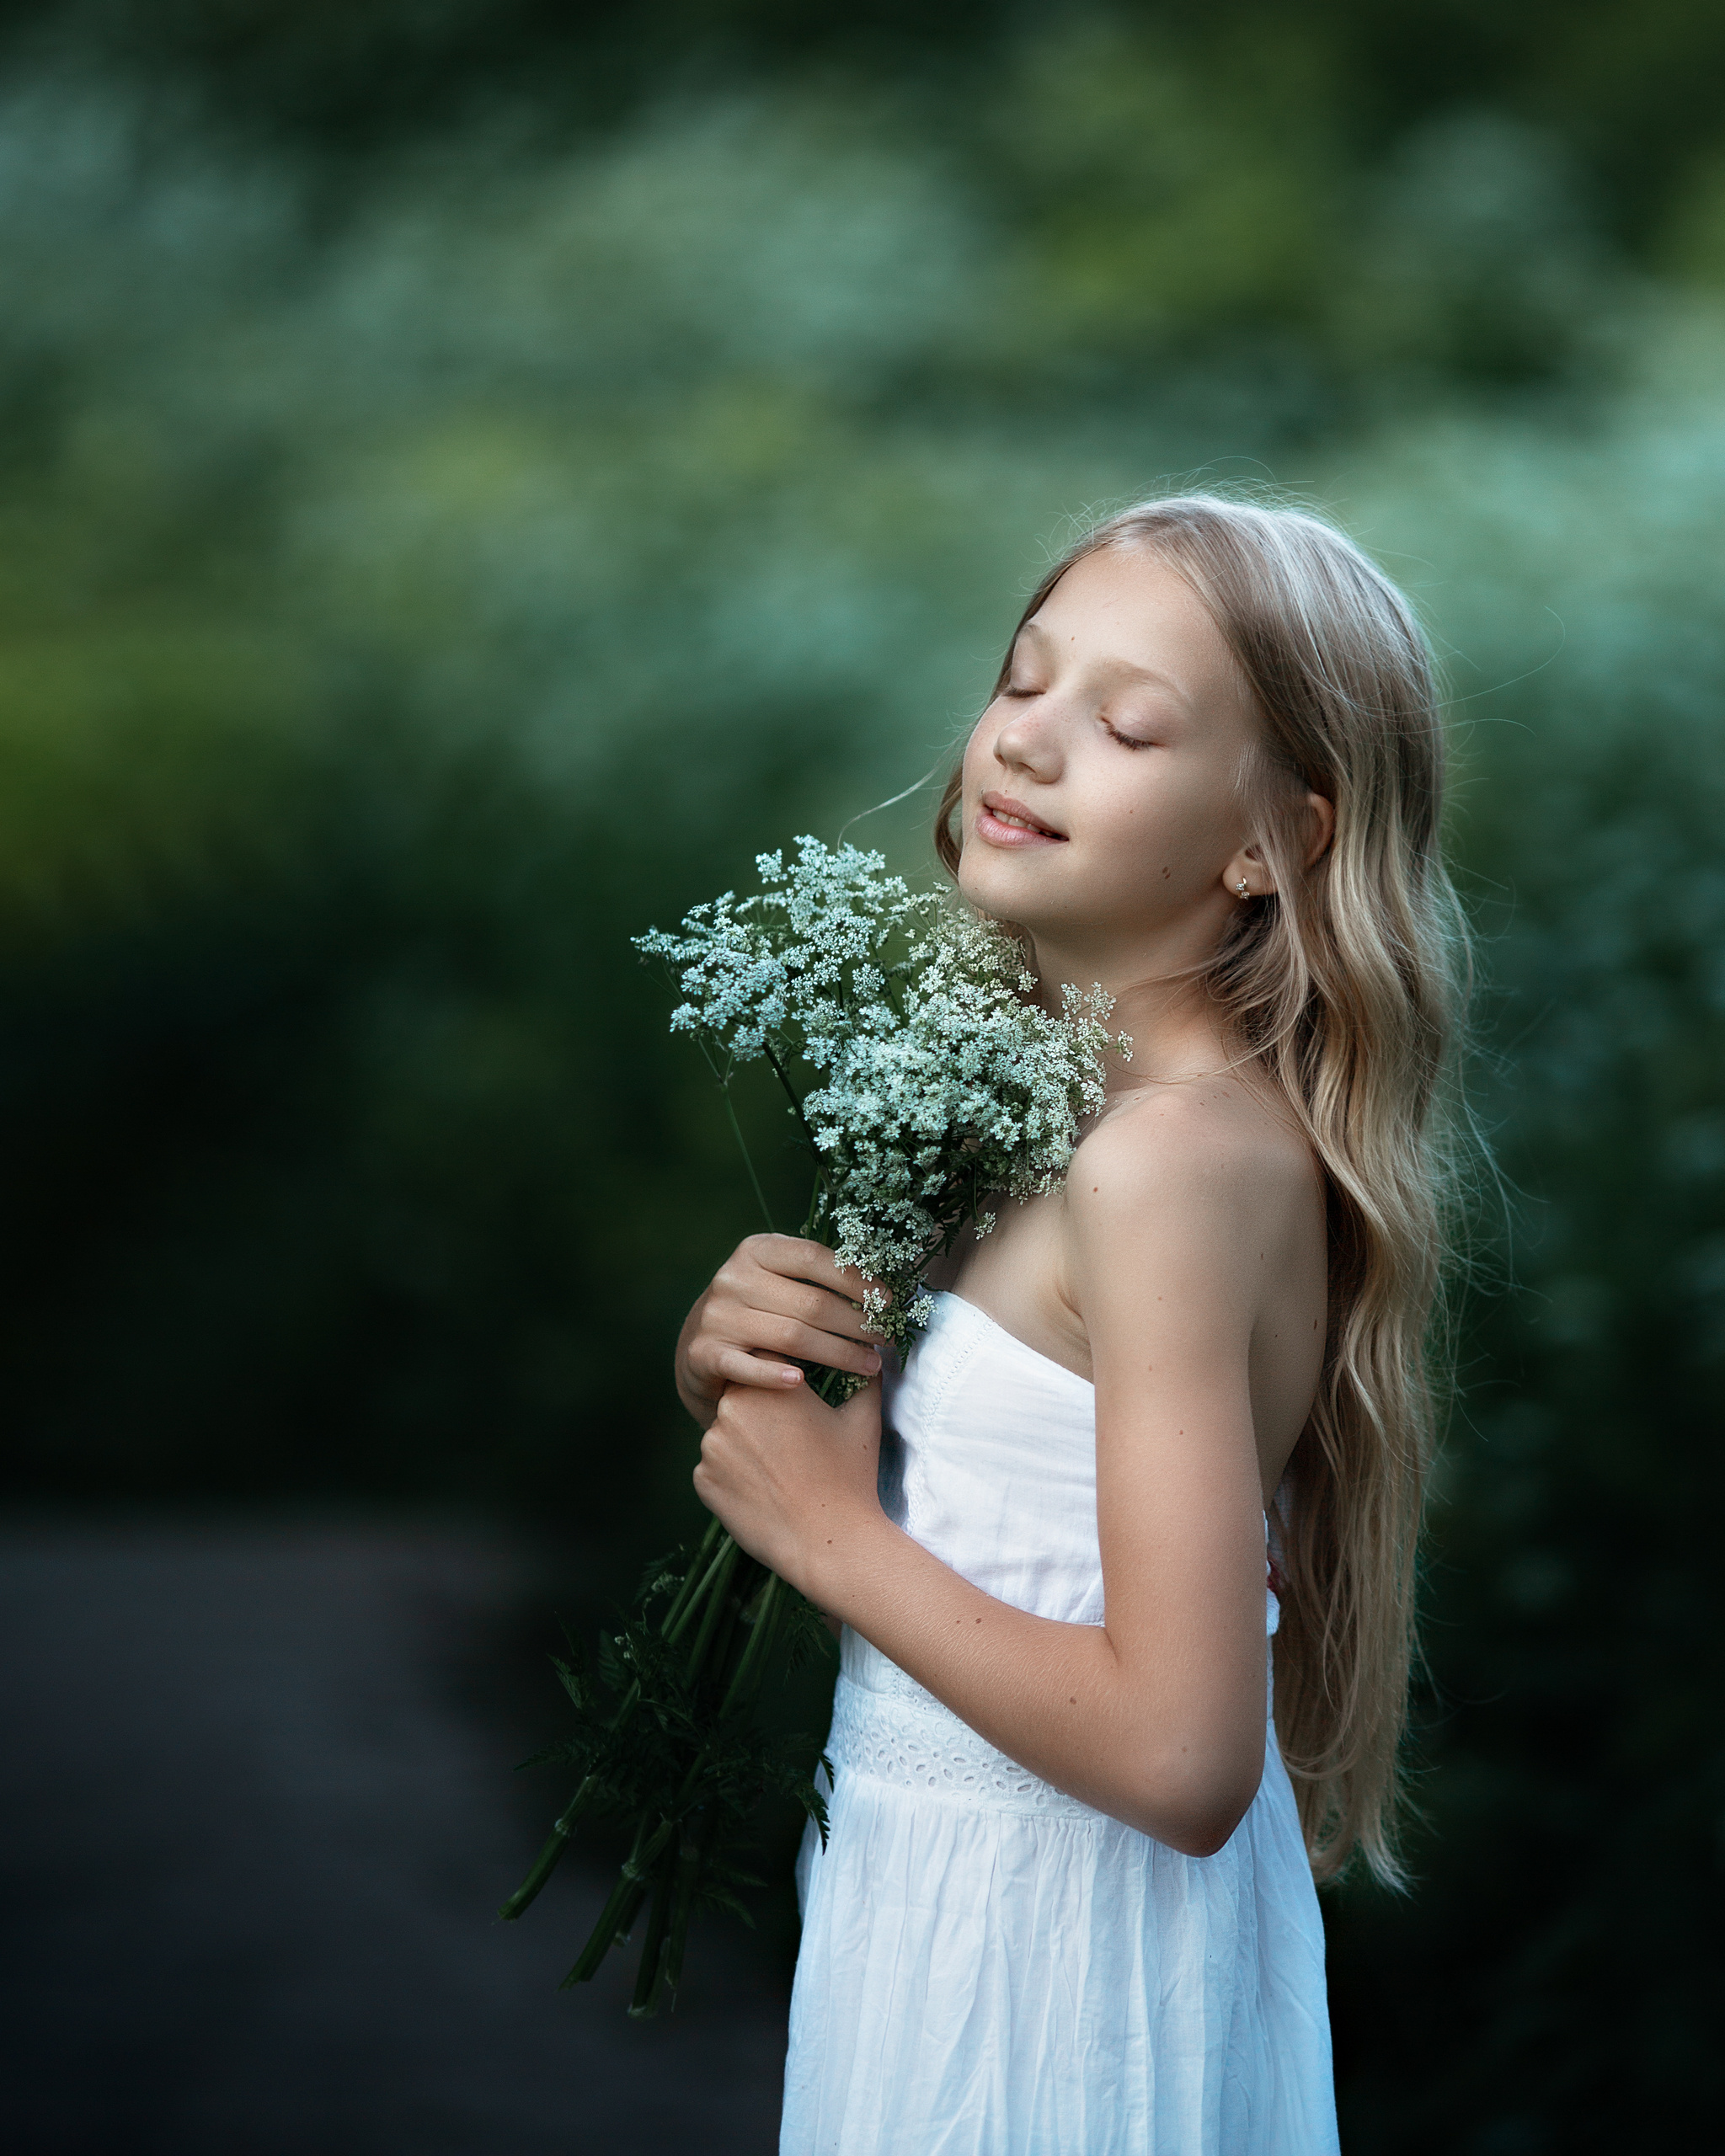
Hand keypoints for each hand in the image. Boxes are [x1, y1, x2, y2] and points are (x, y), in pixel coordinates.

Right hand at [674, 1234, 885, 1427]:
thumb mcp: (779, 1280)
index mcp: (756, 1250)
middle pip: (811, 1303)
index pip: (815, 1258)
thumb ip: (816, 1278)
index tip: (888, 1301)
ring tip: (870, 1365)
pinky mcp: (705, 1353)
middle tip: (887, 1339)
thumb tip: (882, 1289)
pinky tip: (803, 1383)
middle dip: (858, 1323)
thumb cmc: (758, 1309)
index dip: (857, 1280)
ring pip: (792, 1337)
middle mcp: (733, 1278)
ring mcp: (717, 1316)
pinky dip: (776, 1376)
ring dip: (839, 1354)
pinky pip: (749, 1367)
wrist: (699, 1344)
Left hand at [693, 1376, 884, 1597]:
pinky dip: (732, 1476)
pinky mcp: (702, 1480)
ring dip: (743, 1444)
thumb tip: (875, 1358)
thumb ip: (865, 1379)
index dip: (778, 1377)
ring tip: (778, 1470)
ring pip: (724, 1433)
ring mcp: (711, 1446)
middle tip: (788, 1439)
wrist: (830, 1542)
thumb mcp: (864, 1418)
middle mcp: (731, 1407)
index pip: (763, 1361)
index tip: (793, 1396)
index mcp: (769, 1384)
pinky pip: (714, 1468)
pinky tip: (763, 1492)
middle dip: (759, 1411)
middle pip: (739, 1396)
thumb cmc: (849, 1477)